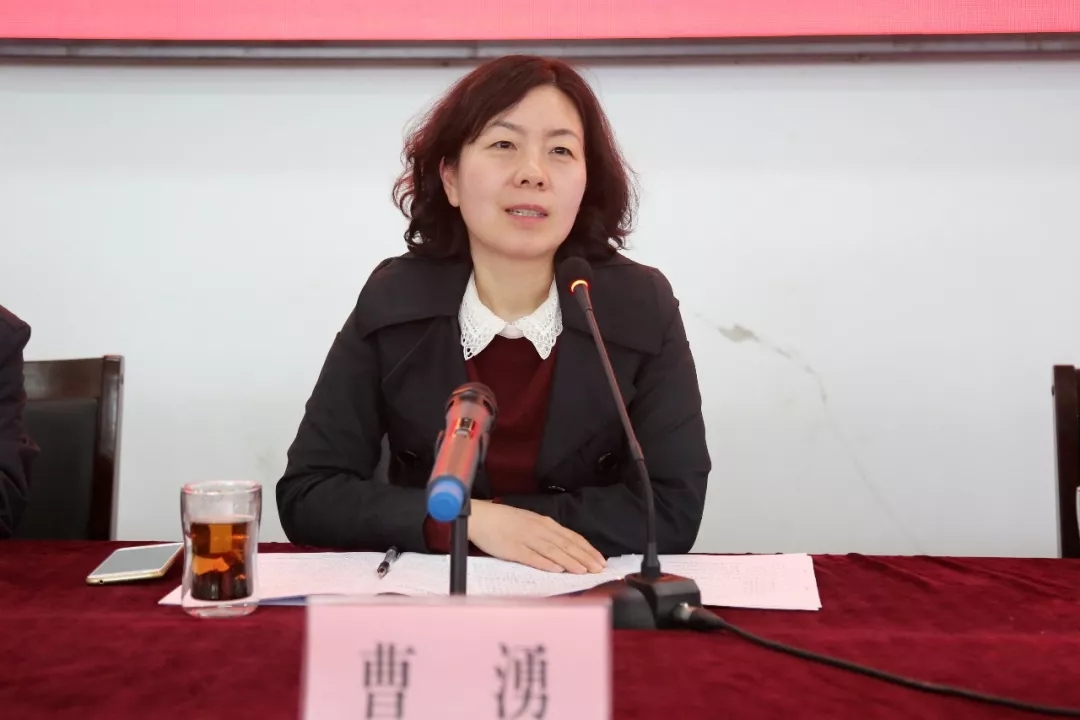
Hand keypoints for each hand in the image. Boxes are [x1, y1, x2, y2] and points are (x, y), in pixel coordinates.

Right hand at [469, 501, 605, 573]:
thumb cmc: (505, 521)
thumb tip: (565, 547)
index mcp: (545, 523)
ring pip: (553, 551)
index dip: (587, 549)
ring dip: (570, 561)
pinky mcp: (513, 549)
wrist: (481, 517)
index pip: (572, 537)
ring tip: (583, 571)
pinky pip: (532, 557)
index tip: (600, 560)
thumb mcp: (530, 523)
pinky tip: (557, 570)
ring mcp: (527, 539)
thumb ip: (547, 534)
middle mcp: (539, 530)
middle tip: (599, 569)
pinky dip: (546, 563)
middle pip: (566, 545)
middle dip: (584, 557)